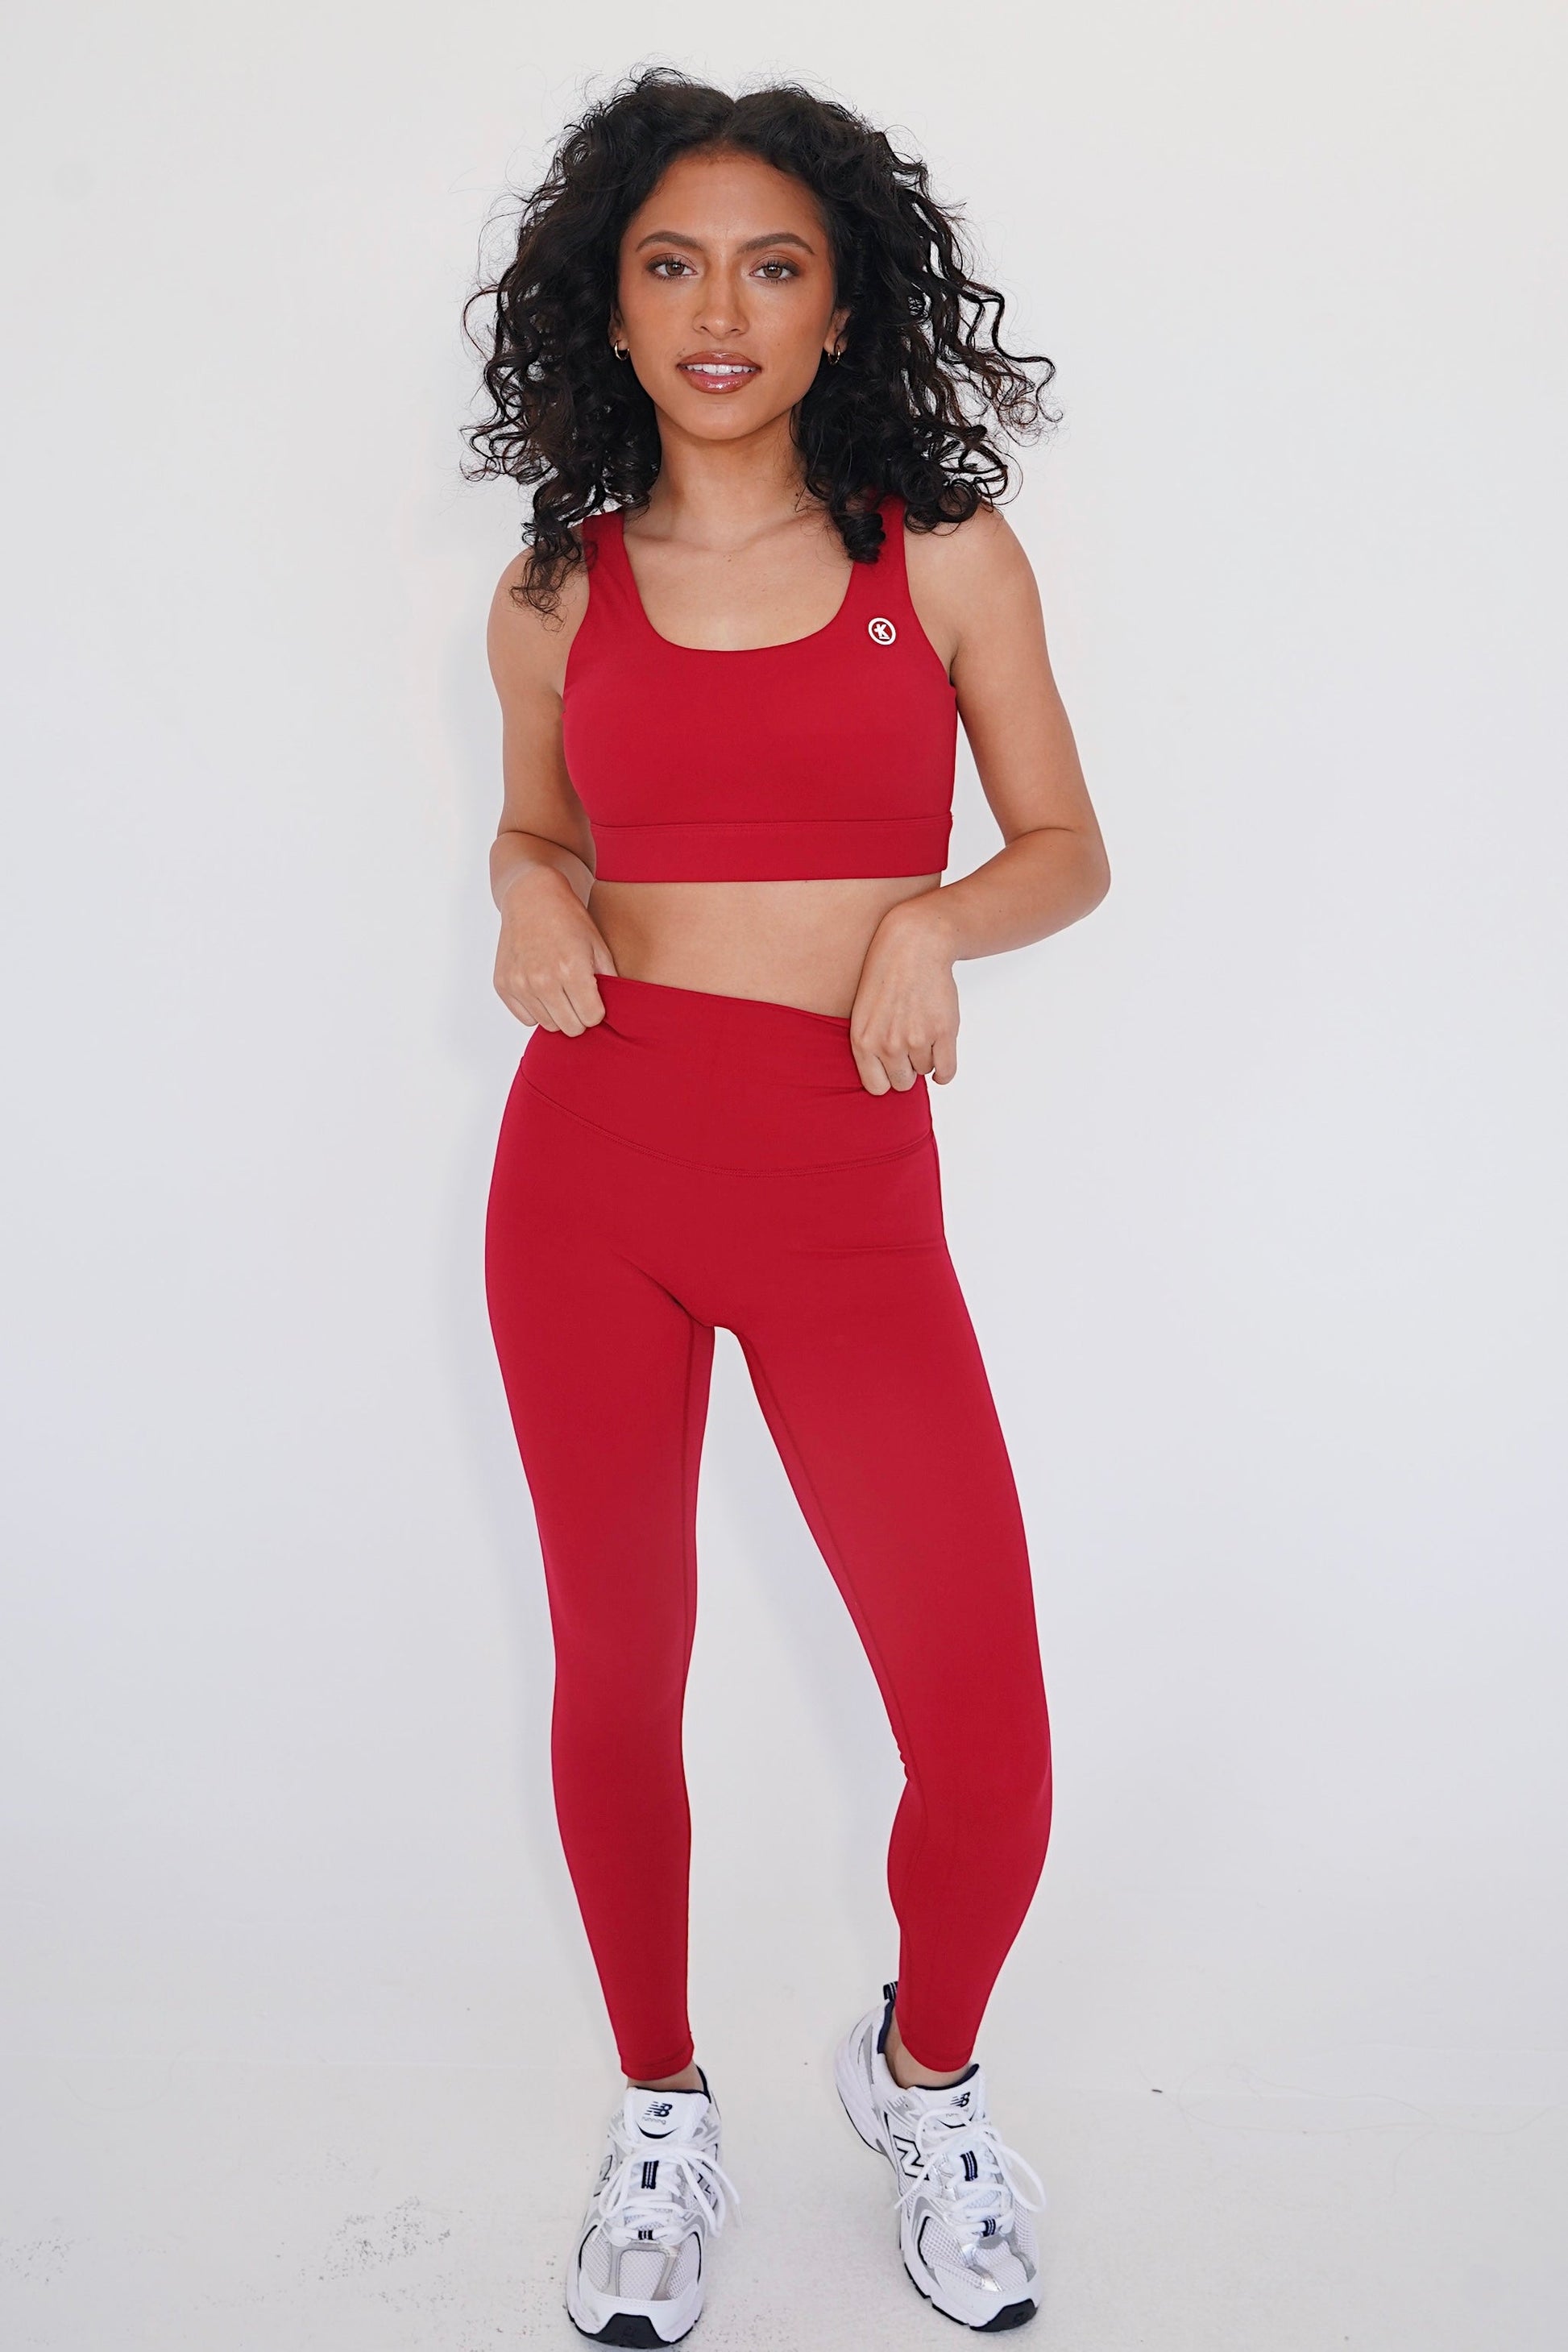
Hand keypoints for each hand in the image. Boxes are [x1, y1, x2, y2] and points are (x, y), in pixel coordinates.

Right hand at [494, 867, 618, 1033]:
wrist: (532, 897)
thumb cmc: (570, 920)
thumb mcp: (599, 946)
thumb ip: (609, 982)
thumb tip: (616, 1012)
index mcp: (572, 970)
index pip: (592, 1018)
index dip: (597, 1010)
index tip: (594, 997)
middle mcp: (543, 980)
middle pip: (571, 1028)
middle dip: (579, 1016)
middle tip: (578, 996)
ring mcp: (520, 984)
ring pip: (548, 1026)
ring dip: (558, 1013)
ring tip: (560, 988)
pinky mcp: (503, 984)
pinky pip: (526, 1018)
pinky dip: (536, 1009)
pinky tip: (541, 987)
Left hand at [848, 897, 959, 1094]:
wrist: (914, 945)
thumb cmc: (888, 977)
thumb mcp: (864, 1012)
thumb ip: (871, 1046)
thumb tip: (887, 1081)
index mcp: (863, 1041)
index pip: (877, 1087)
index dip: (886, 1077)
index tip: (891, 1066)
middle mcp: (887, 1044)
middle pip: (903, 1082)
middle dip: (907, 1068)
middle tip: (909, 1044)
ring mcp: (916, 1039)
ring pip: (925, 1070)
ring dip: (925, 1057)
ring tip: (921, 1028)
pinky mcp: (943, 1032)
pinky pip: (946, 1071)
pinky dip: (944, 1072)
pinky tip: (940, 1059)